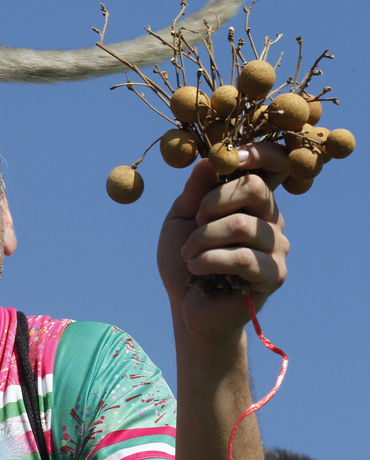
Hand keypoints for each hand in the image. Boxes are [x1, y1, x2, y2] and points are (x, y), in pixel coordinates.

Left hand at [157, 142, 289, 345]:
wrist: (187, 306)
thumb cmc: (185, 257)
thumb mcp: (182, 216)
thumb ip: (196, 189)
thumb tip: (212, 158)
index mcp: (253, 201)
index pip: (272, 165)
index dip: (255, 153)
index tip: (226, 157)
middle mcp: (271, 220)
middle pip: (254, 188)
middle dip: (213, 200)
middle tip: (195, 220)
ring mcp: (277, 248)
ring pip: (241, 225)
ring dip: (203, 237)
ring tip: (188, 253)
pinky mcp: (273, 275)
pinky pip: (241, 258)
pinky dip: (209, 259)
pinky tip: (196, 267)